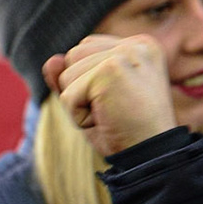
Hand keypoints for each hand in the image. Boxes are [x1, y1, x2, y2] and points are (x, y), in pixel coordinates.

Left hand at [42, 33, 176, 158]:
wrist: (151, 158)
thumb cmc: (126, 133)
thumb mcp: (94, 102)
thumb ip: (72, 78)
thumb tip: (51, 61)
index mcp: (139, 46)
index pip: (85, 48)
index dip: (87, 82)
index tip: (118, 102)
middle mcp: (136, 45)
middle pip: (73, 56)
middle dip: (80, 91)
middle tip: (113, 111)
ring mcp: (125, 55)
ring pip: (66, 75)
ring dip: (79, 104)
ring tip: (110, 115)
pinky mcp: (111, 70)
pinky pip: (68, 96)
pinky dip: (79, 117)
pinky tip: (107, 121)